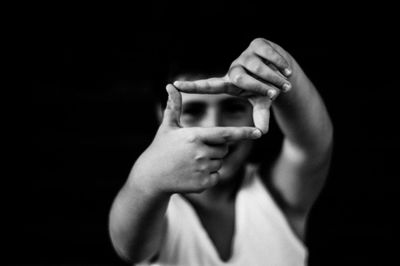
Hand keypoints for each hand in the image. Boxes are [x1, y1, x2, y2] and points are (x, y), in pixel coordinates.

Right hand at [131, 84, 261, 193]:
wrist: (151, 176)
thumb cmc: (160, 148)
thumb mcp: (168, 126)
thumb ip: (174, 106)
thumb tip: (170, 85)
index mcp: (196, 136)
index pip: (225, 134)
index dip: (243, 133)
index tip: (259, 132)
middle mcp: (201, 152)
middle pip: (224, 150)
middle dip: (215, 149)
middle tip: (196, 151)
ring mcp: (202, 169)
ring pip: (219, 164)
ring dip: (210, 163)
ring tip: (190, 163)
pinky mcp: (202, 184)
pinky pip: (215, 177)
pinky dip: (207, 177)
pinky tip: (191, 174)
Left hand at [173, 38, 292, 133]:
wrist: (283, 71)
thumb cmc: (268, 90)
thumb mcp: (263, 105)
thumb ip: (260, 117)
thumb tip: (261, 133)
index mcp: (230, 84)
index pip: (209, 85)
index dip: (193, 87)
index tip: (174, 86)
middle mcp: (234, 69)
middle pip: (240, 79)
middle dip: (260, 87)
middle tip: (274, 94)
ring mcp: (245, 55)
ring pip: (256, 66)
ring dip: (273, 77)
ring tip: (285, 84)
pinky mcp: (257, 44)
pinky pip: (268, 54)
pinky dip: (279, 63)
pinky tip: (286, 70)